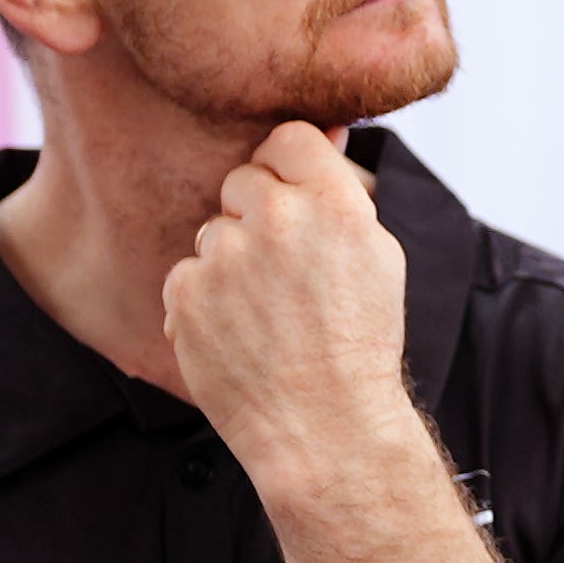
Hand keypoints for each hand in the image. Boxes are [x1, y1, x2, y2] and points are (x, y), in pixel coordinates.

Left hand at [163, 125, 413, 482]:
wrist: (325, 428)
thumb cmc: (358, 346)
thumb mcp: (377, 257)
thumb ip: (340, 193)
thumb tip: (323, 134)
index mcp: (335, 204)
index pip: (289, 138)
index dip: (289, 168)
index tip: (294, 199)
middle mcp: (278, 221)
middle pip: (243, 179)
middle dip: (257, 215)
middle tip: (283, 270)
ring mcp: (226, 256)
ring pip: (213, 231)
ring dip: (231, 261)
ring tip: (267, 314)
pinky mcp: (186, 294)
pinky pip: (187, 274)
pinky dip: (205, 301)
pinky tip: (239, 334)